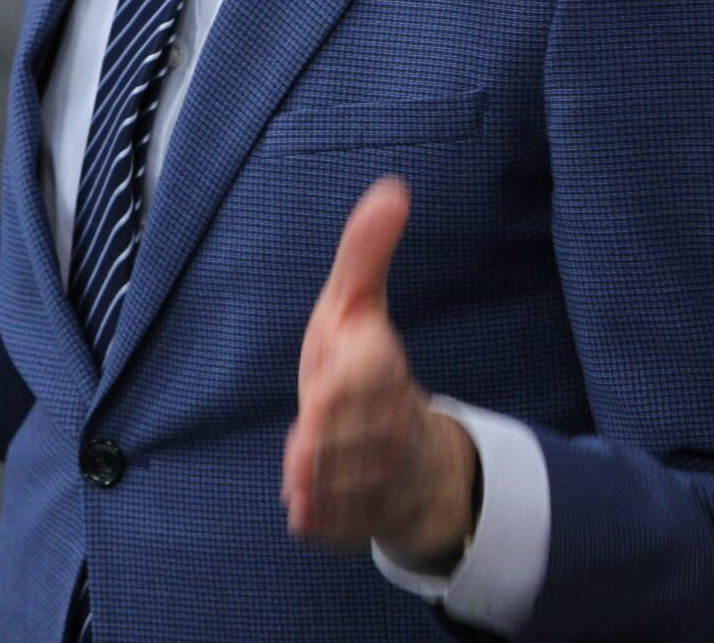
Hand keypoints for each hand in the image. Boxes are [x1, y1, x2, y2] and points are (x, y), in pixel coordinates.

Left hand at [282, 176, 478, 566]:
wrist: (412, 460)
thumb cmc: (367, 369)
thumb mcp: (356, 306)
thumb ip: (365, 252)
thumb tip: (392, 188)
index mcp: (386, 372)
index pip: (366, 378)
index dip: (340, 386)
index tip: (320, 388)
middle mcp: (391, 428)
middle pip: (345, 435)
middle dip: (321, 441)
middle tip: (301, 446)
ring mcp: (380, 479)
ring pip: (339, 483)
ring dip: (316, 481)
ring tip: (302, 474)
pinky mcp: (361, 520)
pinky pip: (332, 525)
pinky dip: (316, 518)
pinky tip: (302, 509)